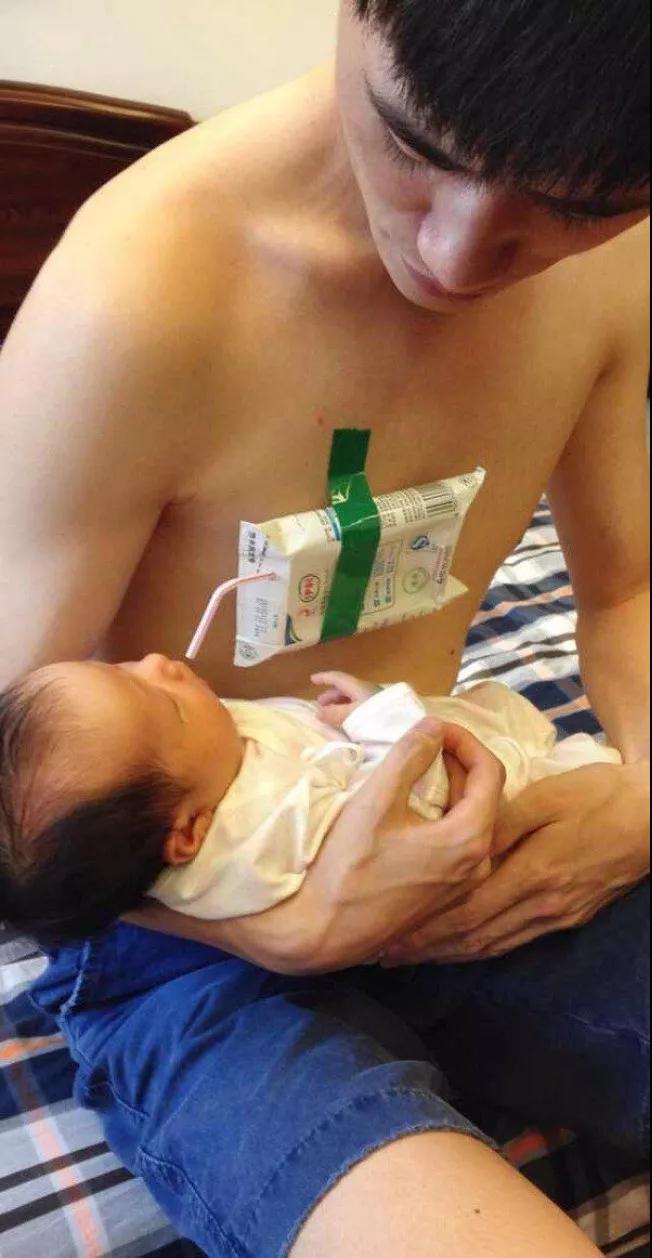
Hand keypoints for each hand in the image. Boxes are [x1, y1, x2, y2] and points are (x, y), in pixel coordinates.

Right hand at [132, 721, 503, 973]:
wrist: (321, 931)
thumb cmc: (347, 866)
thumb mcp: (376, 800)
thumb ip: (409, 755)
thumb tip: (432, 726)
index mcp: (470, 839)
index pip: (490, 770)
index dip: (464, 739)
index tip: (433, 726)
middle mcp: (479, 864)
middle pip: (484, 794)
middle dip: (457, 760)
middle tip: (423, 741)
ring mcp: (463, 884)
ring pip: (470, 817)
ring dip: (449, 786)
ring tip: (416, 767)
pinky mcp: (444, 895)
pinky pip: (457, 841)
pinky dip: (442, 813)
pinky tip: (411, 805)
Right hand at [312, 670, 381, 728]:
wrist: (403, 729)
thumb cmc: (374, 719)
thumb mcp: (350, 716)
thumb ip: (333, 714)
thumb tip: (318, 713)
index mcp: (359, 687)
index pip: (339, 678)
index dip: (325, 678)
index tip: (312, 680)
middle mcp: (368, 691)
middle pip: (346, 688)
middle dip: (332, 695)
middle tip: (321, 705)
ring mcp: (376, 701)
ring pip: (353, 699)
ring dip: (340, 704)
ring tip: (332, 715)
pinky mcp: (381, 712)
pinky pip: (360, 708)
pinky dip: (349, 711)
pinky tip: (348, 722)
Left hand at [383, 760, 650, 966]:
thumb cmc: (598, 796)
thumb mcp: (546, 797)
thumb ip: (501, 822)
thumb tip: (459, 843)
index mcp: (534, 874)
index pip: (467, 910)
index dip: (425, 927)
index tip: (390, 933)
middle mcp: (542, 906)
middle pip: (473, 936)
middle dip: (427, 948)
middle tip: (386, 955)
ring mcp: (557, 916)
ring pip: (492, 944)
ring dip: (450, 954)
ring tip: (413, 958)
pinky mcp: (568, 917)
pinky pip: (514, 941)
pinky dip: (481, 948)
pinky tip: (462, 949)